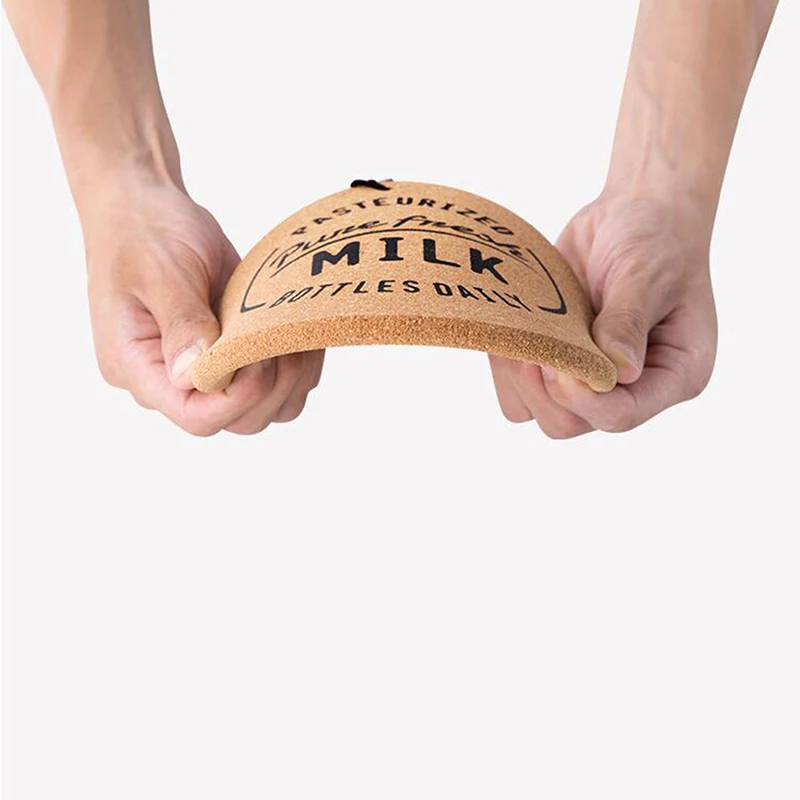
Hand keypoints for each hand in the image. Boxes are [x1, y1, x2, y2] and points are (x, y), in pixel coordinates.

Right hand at [82, 173, 322, 435]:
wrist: (146, 206)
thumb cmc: (143, 231)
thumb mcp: (160, 269)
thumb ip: (182, 321)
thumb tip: (196, 373)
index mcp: (138, 367)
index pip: (197, 416)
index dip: (239, 396)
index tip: (258, 351)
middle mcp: (171, 382)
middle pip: (238, 420)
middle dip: (272, 384)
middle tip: (279, 333)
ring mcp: (206, 372)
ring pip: (266, 408)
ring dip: (292, 377)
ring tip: (292, 330)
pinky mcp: (234, 357)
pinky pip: (278, 384)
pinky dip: (299, 364)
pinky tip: (298, 329)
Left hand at [489, 192, 716, 436]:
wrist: (634, 211)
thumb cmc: (657, 239)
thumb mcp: (648, 276)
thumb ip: (627, 322)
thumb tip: (617, 372)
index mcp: (672, 375)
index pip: (620, 416)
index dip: (582, 398)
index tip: (562, 359)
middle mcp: (630, 388)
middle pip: (568, 424)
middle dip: (544, 387)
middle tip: (540, 340)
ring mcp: (588, 377)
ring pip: (534, 411)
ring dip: (519, 376)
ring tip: (528, 329)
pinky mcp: (555, 361)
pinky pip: (514, 386)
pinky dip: (505, 362)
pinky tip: (514, 327)